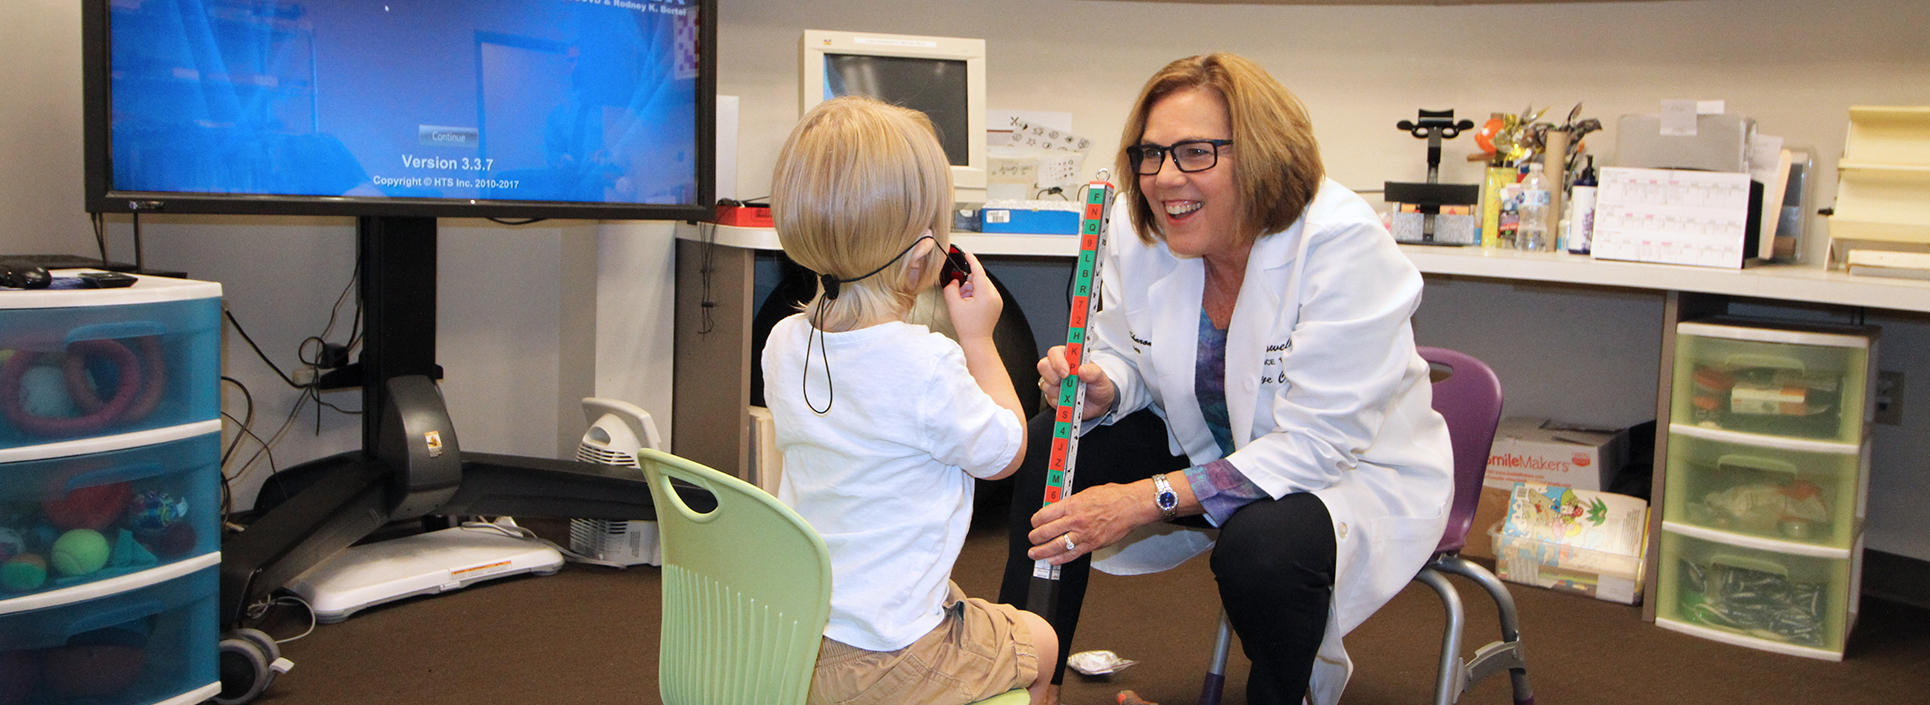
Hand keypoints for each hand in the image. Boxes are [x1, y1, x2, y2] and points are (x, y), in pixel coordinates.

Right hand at [943, 250, 1001, 341]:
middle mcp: (994, 296)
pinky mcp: (997, 304)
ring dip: (972, 289)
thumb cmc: (967, 327)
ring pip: (982, 285)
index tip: (968, 254)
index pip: (979, 272)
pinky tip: (970, 305)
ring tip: (965, 303)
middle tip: (959, 294)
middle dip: (968, 283)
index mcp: (985, 294)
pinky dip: (977, 294)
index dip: (972, 261)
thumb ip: (951, 288)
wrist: (977, 341)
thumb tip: (954, 281)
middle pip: (980, 279)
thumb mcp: (954, 305)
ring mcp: (997, 300)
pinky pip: (986, 292)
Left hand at [1026, 481, 1155, 564]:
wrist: (1130, 506)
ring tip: (1034, 553)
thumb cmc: (1113, 497)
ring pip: (1056, 545)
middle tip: (1032, 539)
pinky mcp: (1092, 544)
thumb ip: (1071, 502)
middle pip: (1047, 531)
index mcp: (1072, 504)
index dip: (1035, 520)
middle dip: (1035, 537)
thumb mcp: (1087, 493)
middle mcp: (1075, 520)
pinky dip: (1060, 559)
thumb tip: (1059, 507)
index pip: (1045, 514)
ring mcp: (1083, 534)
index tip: (1034, 523)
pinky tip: (1052, 560)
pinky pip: (1072, 554)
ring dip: (1042, 551)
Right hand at [1036, 345, 1115, 420]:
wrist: (1099, 405)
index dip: (1057, 360)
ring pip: (1045, 384)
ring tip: (1074, 392)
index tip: (1067, 372)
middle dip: (1054, 376)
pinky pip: (1049, 399)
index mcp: (1069, 358)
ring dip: (1060, 391)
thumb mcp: (1101, 377)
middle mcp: (1058, 368)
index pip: (1055, 352)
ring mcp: (1053, 382)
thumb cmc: (1098, 386)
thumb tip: (1082, 370)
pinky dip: (1060, 401)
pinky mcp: (1052, 396)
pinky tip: (1070, 400)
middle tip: (1067, 382)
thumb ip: (1094, 372)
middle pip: (1044, 366)